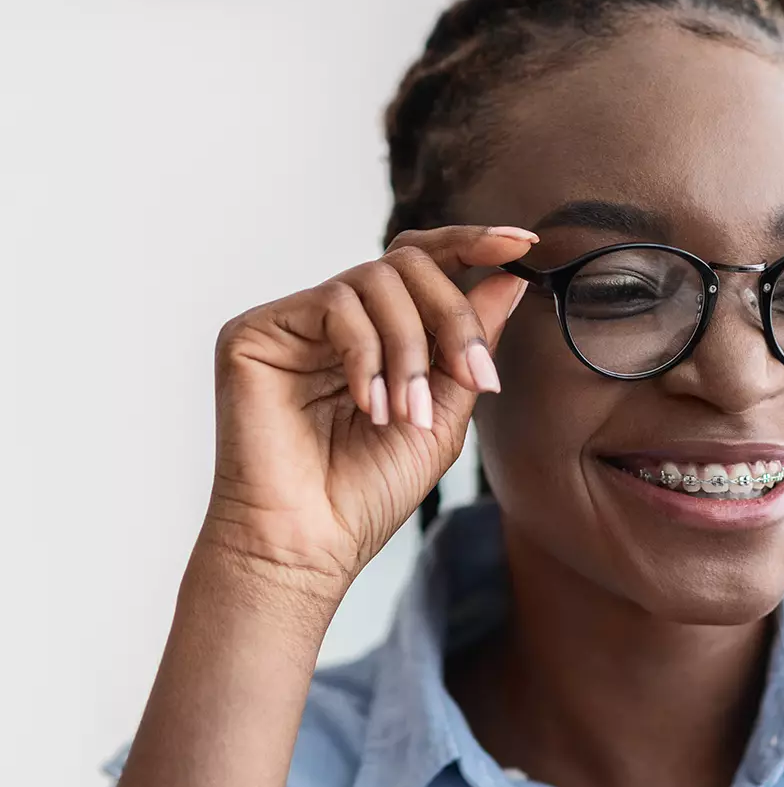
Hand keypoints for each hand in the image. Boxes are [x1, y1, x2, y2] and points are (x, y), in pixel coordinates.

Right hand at [197, 224, 535, 599]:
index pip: (424, 265)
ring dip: (410, 351)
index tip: (524, 243)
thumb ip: (470, 344)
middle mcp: (337, 320)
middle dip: (453, 317)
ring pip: (376, 280)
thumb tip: (510, 276)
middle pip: (408, 264)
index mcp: (380, 335)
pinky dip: (368, 355)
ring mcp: (295, 323)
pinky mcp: (256, 331)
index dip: (472, 244)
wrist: (311, 544)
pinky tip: (370, 407)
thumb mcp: (444, 414)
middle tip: (472, 378)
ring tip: (409, 415)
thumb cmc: (369, 492)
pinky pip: (334, 304)